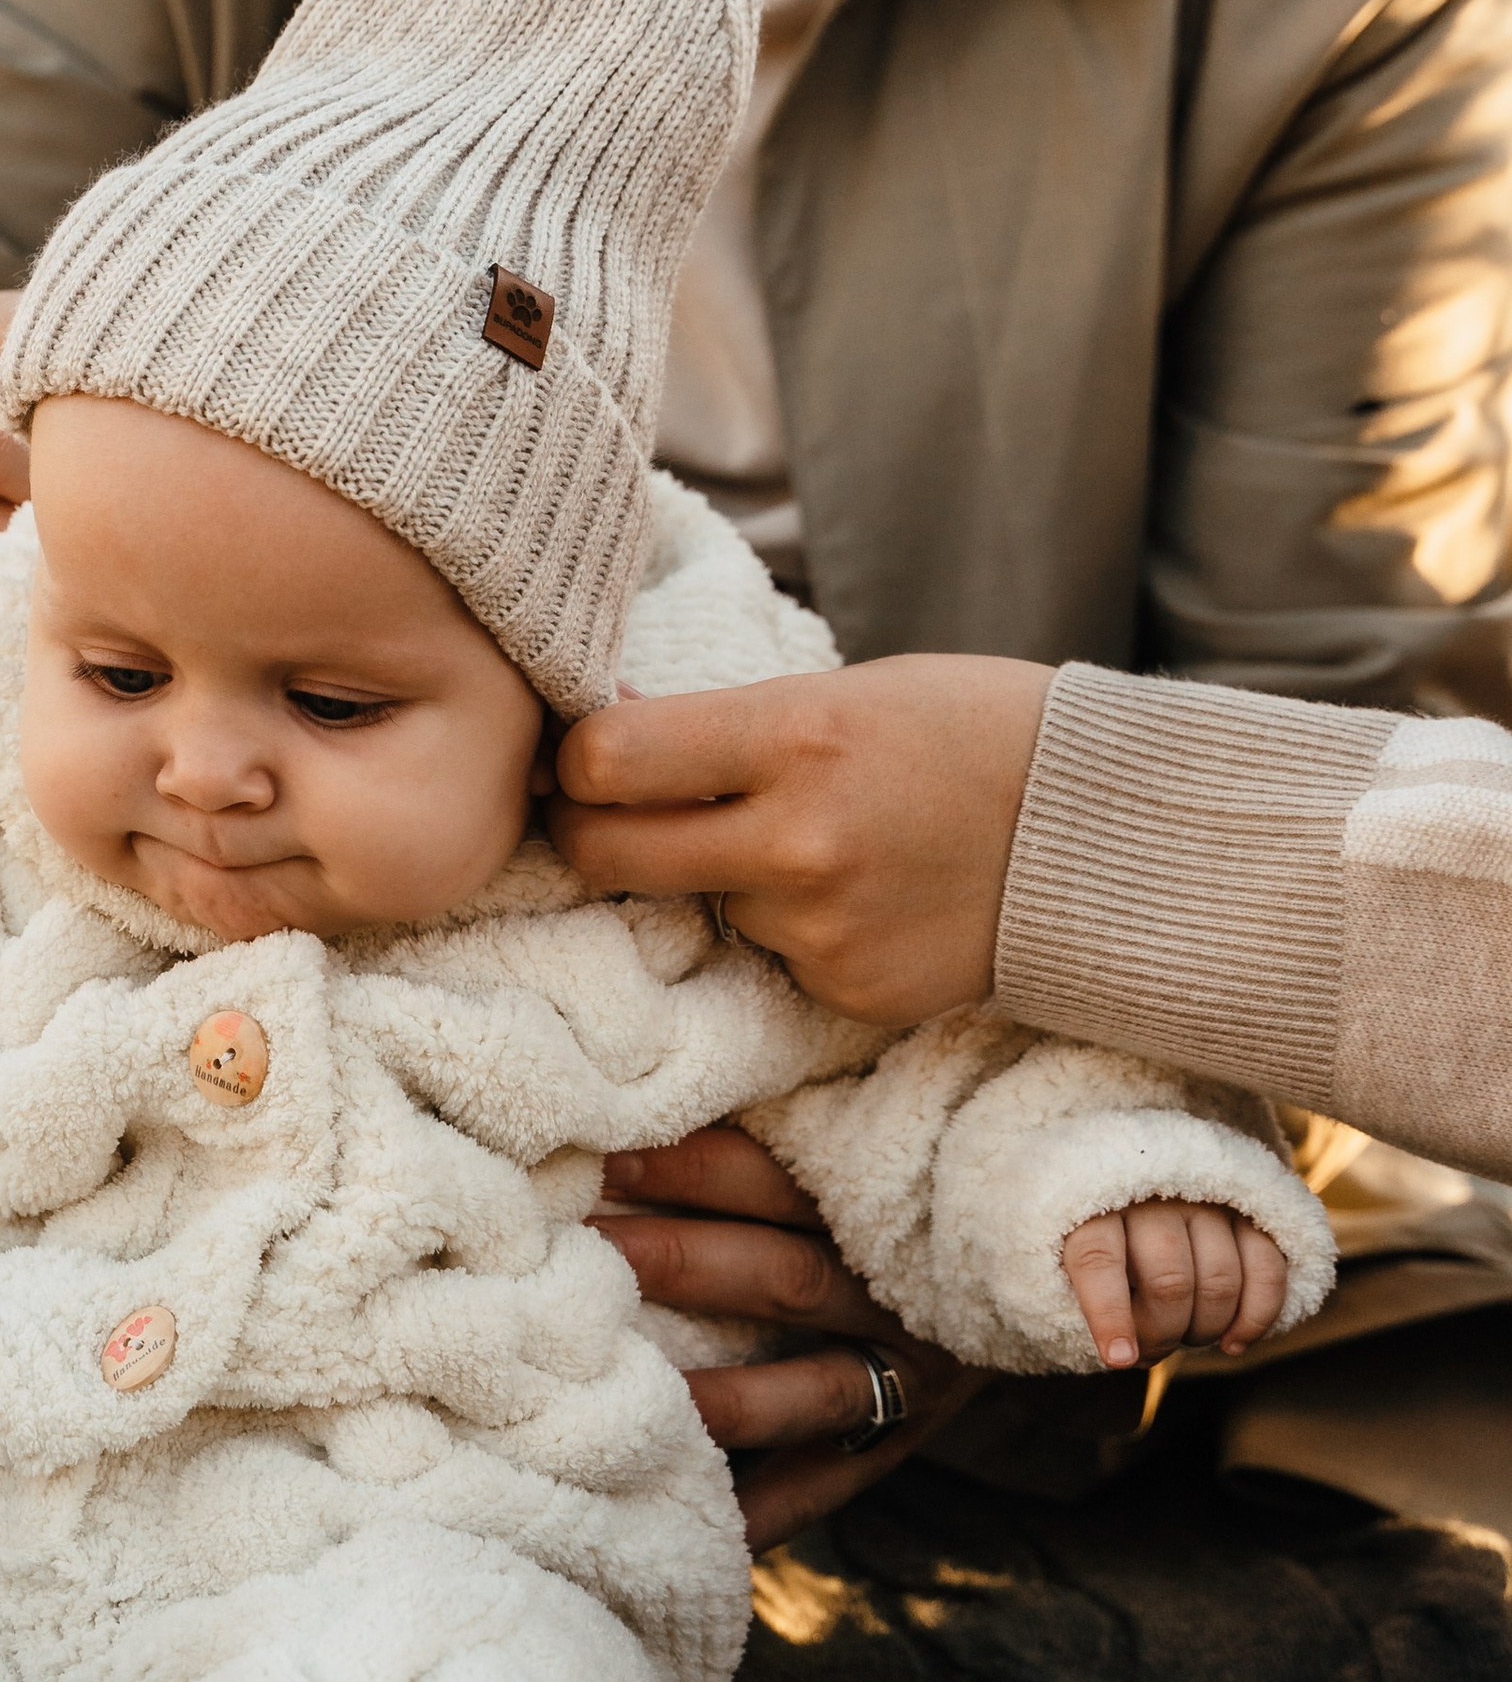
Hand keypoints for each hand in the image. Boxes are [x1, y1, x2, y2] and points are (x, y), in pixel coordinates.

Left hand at [550, 658, 1053, 1025]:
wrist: (1107, 835)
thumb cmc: (976, 732)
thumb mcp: (848, 690)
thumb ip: (727, 724)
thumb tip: (600, 735)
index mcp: (797, 736)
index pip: (606, 759)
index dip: (573, 760)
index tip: (580, 760)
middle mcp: (797, 840)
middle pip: (608, 853)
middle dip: (587, 833)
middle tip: (601, 817)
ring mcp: (821, 928)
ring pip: (704, 906)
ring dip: (728, 881)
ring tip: (825, 844)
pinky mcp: (847, 991)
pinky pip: (774, 956)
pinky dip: (798, 929)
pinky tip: (867, 895)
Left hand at [599, 1126, 977, 1552]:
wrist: (1034, 1266)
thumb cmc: (902, 1187)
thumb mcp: (865, 1140)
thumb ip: (779, 1126)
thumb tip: (639, 1093)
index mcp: (881, 1200)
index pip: (772, 1177)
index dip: (687, 1166)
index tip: (599, 1156)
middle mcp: (896, 1289)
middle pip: (779, 1278)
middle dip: (675, 1265)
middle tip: (576, 1258)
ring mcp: (907, 1374)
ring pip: (802, 1391)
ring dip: (711, 1398)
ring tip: (620, 1395)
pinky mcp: (901, 1438)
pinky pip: (826, 1482)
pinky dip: (764, 1510)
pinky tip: (692, 1526)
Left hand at [1061, 1202, 1288, 1371]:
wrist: (1147, 1190)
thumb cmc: (1108, 1246)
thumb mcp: (1079, 1264)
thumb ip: (1092, 1298)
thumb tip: (1126, 1354)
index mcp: (1094, 1206)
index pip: (1098, 1259)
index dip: (1109, 1314)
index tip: (1120, 1358)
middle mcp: (1153, 1196)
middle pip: (1168, 1281)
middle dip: (1164, 1334)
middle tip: (1153, 1350)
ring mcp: (1206, 1201)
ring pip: (1220, 1281)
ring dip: (1206, 1330)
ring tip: (1187, 1337)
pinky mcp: (1249, 1212)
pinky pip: (1266, 1270)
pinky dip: (1255, 1318)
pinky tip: (1234, 1343)